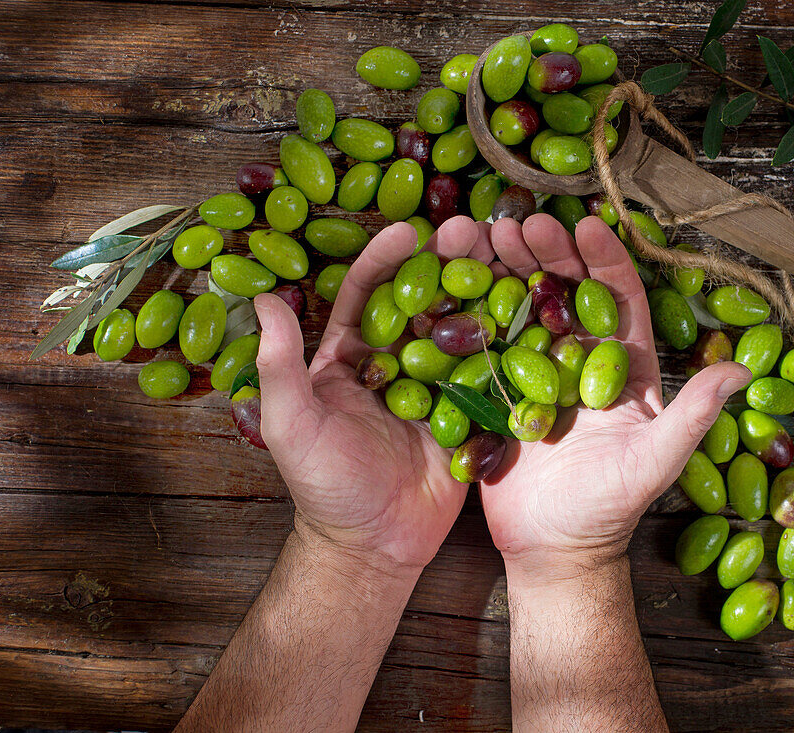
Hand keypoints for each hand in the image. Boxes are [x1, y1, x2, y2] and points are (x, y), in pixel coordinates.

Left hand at [253, 216, 496, 571]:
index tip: (409, 230)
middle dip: (445, 263)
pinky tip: (530, 310)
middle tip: (474, 230)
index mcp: (348, 358)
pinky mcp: (468, 414)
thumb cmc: (324, 487)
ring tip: (508, 256)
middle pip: (420, 301)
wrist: (375, 545)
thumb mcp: (291, 425)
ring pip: (458, 328)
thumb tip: (263, 301)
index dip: (385, 260)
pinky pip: (488, 372)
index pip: (366, 295)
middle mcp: (393, 364)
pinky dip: (506, 341)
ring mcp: (435, 387)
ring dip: (480, 290)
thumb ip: (278, 366)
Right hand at [481, 214, 750, 572]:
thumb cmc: (607, 510)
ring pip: (524, 308)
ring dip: (507, 271)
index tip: (586, 227)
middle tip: (523, 223)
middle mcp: (582, 363)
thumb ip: (693, 416)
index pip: (618, 300)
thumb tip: (741, 371)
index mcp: (625, 369)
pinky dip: (472, 311)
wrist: (550, 550)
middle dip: (548, 254)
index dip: (604, 261)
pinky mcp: (499, 393)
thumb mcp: (654, 461)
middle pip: (566, 294)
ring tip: (484, 238)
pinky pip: (487, 343)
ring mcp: (537, 375)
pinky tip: (453, 281)